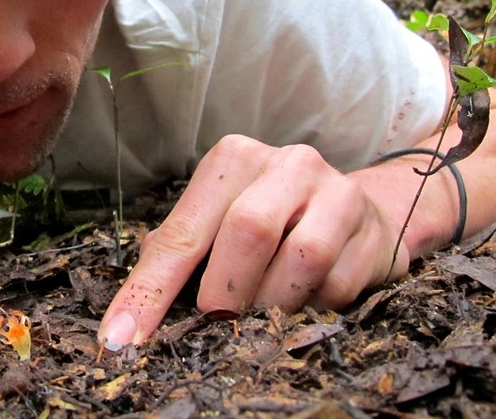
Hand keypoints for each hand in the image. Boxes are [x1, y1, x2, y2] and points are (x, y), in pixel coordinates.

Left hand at [97, 135, 407, 349]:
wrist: (363, 213)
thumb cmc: (273, 220)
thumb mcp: (219, 221)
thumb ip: (180, 251)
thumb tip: (131, 314)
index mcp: (234, 160)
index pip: (184, 230)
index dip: (151, 288)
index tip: (123, 336)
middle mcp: (287, 163)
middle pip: (247, 229)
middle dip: (225, 289)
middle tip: (217, 319)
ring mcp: (336, 191)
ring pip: (302, 256)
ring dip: (274, 301)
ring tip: (264, 310)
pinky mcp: (372, 229)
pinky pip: (339, 283)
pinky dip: (314, 306)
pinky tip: (307, 299)